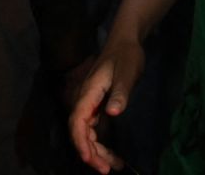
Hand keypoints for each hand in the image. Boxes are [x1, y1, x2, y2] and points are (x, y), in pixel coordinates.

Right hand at [69, 35, 145, 173]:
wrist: (126, 42)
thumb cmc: (126, 55)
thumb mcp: (127, 71)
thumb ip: (120, 91)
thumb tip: (113, 112)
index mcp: (88, 93)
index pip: (78, 123)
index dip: (81, 143)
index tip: (89, 159)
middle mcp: (86, 102)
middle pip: (81, 133)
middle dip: (91, 153)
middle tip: (107, 170)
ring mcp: (91, 105)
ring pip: (88, 134)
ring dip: (97, 152)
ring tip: (113, 167)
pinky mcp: (98, 108)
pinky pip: (96, 131)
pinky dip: (102, 145)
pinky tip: (113, 156)